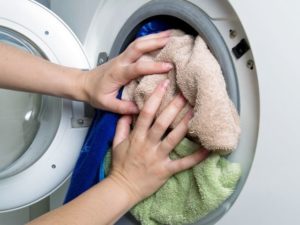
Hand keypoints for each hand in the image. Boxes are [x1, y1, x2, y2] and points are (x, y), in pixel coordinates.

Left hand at [79, 31, 172, 113]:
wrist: (83, 83)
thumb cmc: (95, 93)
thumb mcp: (106, 104)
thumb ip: (122, 108)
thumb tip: (140, 110)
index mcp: (118, 74)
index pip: (138, 68)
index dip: (154, 66)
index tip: (168, 66)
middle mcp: (121, 62)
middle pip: (138, 47)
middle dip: (156, 42)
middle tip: (173, 41)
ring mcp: (122, 57)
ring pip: (138, 42)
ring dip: (154, 37)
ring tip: (171, 35)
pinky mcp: (124, 56)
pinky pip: (137, 45)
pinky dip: (149, 39)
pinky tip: (159, 38)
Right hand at [108, 80, 208, 202]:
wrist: (122, 188)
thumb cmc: (120, 165)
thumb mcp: (116, 143)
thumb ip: (121, 126)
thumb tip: (127, 112)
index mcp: (136, 137)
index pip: (146, 113)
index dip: (155, 97)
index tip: (164, 84)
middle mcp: (148, 145)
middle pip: (162, 122)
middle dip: (174, 106)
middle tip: (185, 93)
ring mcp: (158, 157)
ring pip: (174, 138)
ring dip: (185, 124)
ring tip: (196, 110)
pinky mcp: (166, 170)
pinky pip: (184, 163)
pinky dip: (197, 157)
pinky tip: (208, 149)